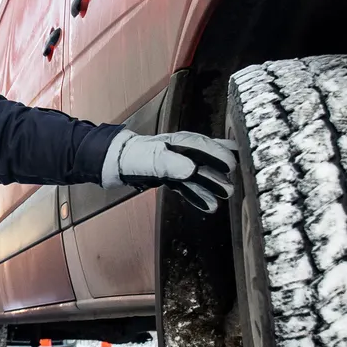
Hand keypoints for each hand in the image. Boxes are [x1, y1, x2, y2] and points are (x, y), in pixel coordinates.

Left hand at [101, 130, 238, 213]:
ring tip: (225, 196)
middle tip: (231, 187)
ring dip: (212, 186)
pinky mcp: (172, 176)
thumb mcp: (150, 159)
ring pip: (199, 175)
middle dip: (219, 174)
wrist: (115, 163)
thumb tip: (191, 169)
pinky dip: (199, 195)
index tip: (231, 165)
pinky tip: (210, 204)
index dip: (219, 154)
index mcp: (178, 142)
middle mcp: (181, 152)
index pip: (203, 146)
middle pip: (206, 161)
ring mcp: (177, 164)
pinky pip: (189, 186)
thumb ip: (170, 163)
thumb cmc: (132, 156)